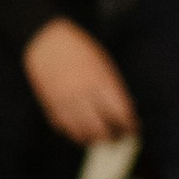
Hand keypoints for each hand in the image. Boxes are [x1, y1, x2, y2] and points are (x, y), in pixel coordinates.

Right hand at [22, 16, 136, 145]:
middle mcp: (82, 94)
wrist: (45, 40)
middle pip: (101, 128)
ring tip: (99, 137)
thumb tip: (125, 109)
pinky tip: (79, 130)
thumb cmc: (79, 49)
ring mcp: (65, 101)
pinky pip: (63, 127)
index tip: (133, 128)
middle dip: (112, 136)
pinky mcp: (50, 105)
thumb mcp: (103, 64)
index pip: (120, 113)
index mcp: (100, 81)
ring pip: (81, 132)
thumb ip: (113, 87)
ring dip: (93, 138)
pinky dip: (72, 132)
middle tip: (118, 137)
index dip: (129, 125)